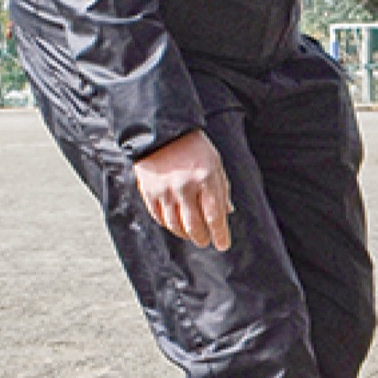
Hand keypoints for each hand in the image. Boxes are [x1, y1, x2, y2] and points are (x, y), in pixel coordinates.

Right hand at [133, 130, 233, 251]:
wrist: (162, 132)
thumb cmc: (194, 148)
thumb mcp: (215, 163)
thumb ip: (221, 188)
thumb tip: (227, 213)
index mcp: (205, 178)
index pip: (214, 216)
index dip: (220, 234)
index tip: (223, 245)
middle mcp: (185, 187)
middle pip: (194, 226)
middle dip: (202, 238)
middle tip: (205, 241)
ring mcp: (165, 190)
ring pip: (175, 226)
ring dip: (185, 235)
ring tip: (191, 235)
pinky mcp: (149, 192)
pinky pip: (160, 218)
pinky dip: (168, 225)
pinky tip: (175, 224)